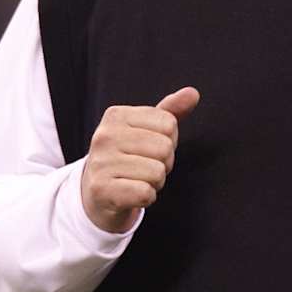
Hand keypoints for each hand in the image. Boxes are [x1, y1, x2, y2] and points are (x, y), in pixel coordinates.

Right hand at [80, 87, 200, 233]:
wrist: (98, 194)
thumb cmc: (128, 158)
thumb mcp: (146, 131)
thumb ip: (169, 112)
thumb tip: (193, 93)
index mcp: (116, 115)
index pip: (169, 123)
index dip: (168, 141)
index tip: (148, 149)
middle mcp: (104, 135)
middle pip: (165, 147)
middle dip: (163, 163)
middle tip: (143, 168)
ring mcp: (101, 163)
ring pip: (157, 172)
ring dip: (155, 182)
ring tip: (136, 180)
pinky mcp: (101, 190)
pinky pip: (146, 193)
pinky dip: (147, 198)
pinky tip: (131, 195)